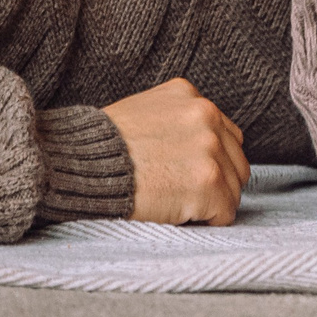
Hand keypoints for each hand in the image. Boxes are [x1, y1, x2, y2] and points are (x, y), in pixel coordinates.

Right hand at [100, 77, 247, 224]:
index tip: (192, 175)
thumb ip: (174, 121)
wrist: (81, 166)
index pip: (225, 134)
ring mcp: (210, 149)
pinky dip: (208, 221)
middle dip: (217, 181)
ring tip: (180, 207)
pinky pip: (226, 212)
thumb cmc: (100, 148)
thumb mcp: (142, 112)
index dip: (211, 160)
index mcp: (189, 96)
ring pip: (233, 187)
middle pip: (235, 160)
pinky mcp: (208, 182)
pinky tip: (182, 217)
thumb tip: (192, 146)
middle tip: (187, 196)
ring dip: (212, 203)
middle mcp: (206, 115)